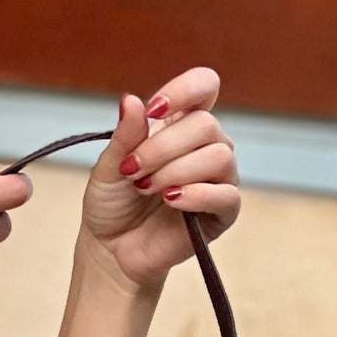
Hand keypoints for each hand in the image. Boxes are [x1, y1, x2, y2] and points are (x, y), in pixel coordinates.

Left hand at [79, 67, 239, 294]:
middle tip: (133, 171)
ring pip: (220, 155)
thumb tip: (131, 99)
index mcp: (180, 126)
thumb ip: (125, 136)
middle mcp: (205, 147)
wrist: (111, 249)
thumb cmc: (112, 204)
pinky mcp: (222, 212)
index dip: (185, 89)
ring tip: (146, 188)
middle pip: (206, 125)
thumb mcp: (109, 167)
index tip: (154, 110)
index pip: (204, 87)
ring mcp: (218, 179)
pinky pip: (226, 194)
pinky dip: (196, 194)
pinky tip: (170, 200)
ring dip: (176, 171)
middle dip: (163, 147)